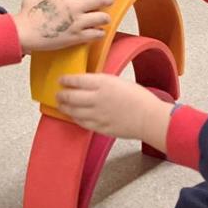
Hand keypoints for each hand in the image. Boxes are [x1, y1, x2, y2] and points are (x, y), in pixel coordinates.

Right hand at [14, 0, 112, 53]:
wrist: (24, 34)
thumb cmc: (27, 17)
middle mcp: (73, 6)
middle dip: (108, 0)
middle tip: (108, 1)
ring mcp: (77, 22)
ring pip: (103, 18)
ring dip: (104, 19)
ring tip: (101, 20)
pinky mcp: (76, 36)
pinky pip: (97, 34)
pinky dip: (98, 33)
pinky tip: (97, 33)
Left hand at [56, 73, 173, 150]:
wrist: (149, 117)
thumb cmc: (138, 97)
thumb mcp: (118, 80)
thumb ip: (101, 82)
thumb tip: (86, 83)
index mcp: (102, 83)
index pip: (76, 80)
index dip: (66, 80)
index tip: (61, 80)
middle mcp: (96, 98)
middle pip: (70, 96)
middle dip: (61, 95)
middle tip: (58, 94)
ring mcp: (97, 114)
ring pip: (73, 111)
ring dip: (64, 107)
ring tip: (61, 105)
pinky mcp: (99, 127)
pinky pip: (81, 123)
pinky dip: (75, 118)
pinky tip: (73, 116)